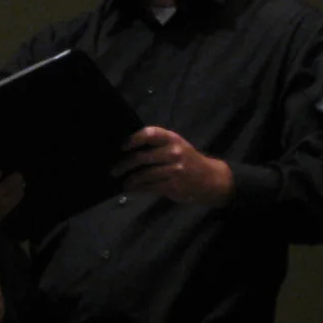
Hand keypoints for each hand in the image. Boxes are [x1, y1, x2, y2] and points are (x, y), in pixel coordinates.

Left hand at [114, 126, 232, 204]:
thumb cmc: (186, 160)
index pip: (150, 133)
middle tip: (114, 170)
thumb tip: (127, 149)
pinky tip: (131, 189)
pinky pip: (149, 187)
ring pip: (144, 175)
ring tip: (123, 183)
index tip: (122, 147)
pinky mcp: (173, 185)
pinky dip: (137, 189)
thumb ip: (156, 145)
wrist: (209, 178)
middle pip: (141, 157)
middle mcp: (173, 152)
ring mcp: (174, 169)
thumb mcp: (176, 146)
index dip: (134, 139)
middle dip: (124, 165)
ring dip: (129, 180)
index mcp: (172, 139)